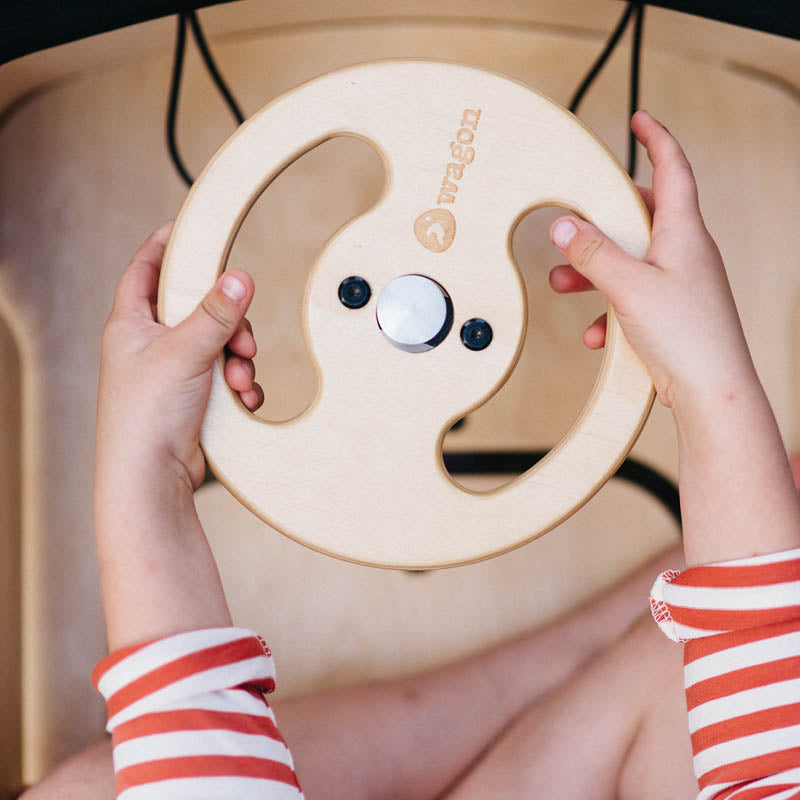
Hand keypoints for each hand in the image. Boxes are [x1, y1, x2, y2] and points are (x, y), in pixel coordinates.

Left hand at [96, 222, 262, 492]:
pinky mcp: (194, 397)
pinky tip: (244, 397)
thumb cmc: (144, 417)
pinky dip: (241, 383)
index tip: (191, 228)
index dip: (166, 245)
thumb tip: (239, 278)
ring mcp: (173, 372)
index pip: (146, 268)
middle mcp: (151, 344)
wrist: (151, 478)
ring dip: (239, 357)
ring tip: (240, 377)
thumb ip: (215, 314)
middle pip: (197, 307)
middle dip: (229, 321)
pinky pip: (227, 375)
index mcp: (131, 324)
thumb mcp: (184, 352)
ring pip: (219, 343)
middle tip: (242, 338)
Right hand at [548, 110, 753, 410]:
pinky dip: (609, 309)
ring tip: (564, 283)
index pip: (673, 169)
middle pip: (641, 217)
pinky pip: (631, 297)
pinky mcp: (670, 312)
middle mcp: (685, 252)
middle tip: (574, 224)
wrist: (712, 390)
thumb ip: (593, 254)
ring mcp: (679, 282)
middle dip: (601, 222)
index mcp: (684, 233)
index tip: (640, 119)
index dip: (656, 139)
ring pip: (629, 260)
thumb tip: (565, 226)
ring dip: (595, 270)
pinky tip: (597, 332)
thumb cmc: (688, 336)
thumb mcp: (629, 286)